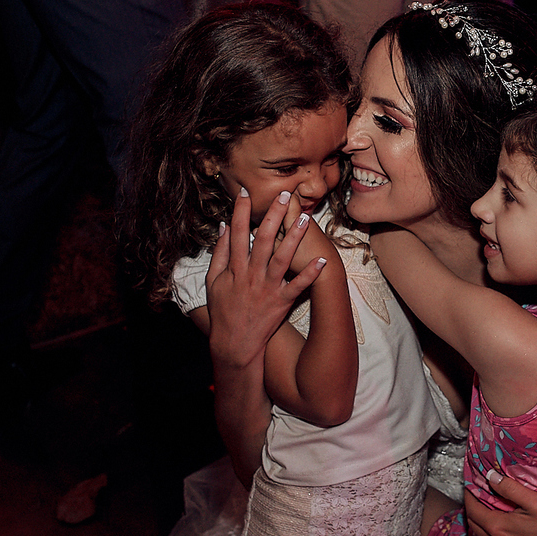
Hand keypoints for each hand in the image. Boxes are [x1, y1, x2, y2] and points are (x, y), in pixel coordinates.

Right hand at [205, 189, 325, 368]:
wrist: (233, 343)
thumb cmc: (223, 310)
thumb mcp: (213, 281)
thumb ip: (219, 253)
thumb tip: (222, 226)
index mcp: (234, 268)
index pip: (236, 233)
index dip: (240, 212)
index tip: (245, 192)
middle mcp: (251, 274)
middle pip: (263, 239)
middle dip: (273, 215)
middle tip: (284, 194)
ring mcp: (267, 288)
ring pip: (282, 258)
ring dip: (294, 238)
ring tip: (305, 219)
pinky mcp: (281, 302)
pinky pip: (298, 286)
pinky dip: (310, 274)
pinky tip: (323, 261)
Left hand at [464, 471, 536, 535]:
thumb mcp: (534, 501)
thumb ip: (510, 488)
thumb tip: (490, 476)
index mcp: (498, 527)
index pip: (473, 509)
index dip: (469, 496)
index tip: (470, 486)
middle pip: (473, 525)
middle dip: (471, 509)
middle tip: (476, 496)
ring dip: (476, 526)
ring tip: (482, 513)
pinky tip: (490, 535)